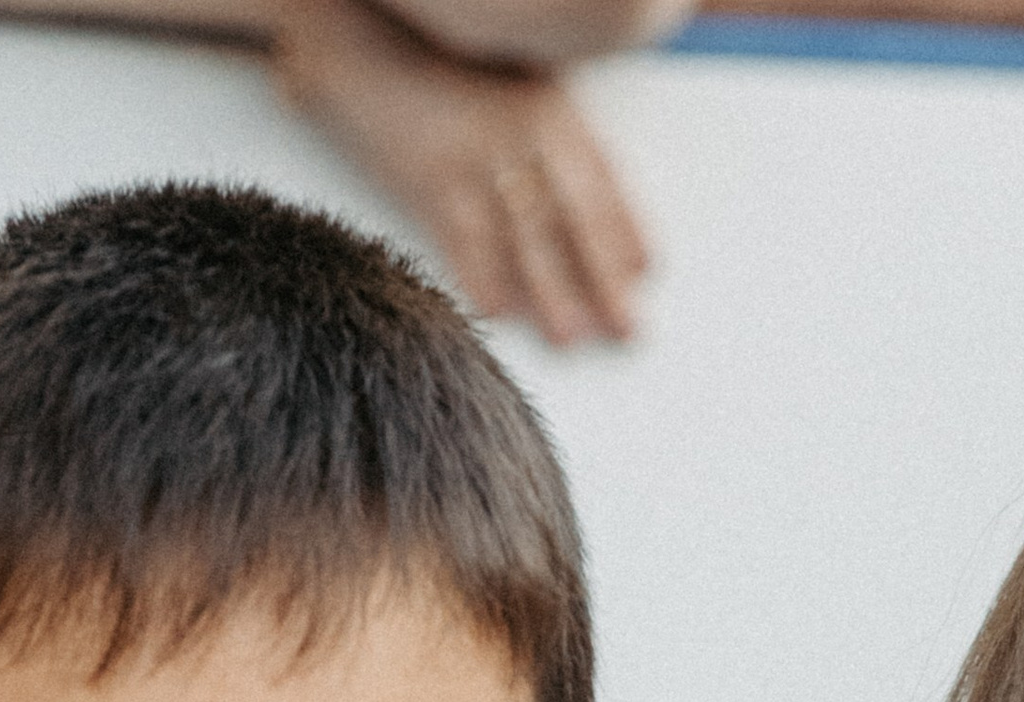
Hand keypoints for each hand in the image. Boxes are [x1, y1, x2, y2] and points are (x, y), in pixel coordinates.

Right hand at [272, 0, 649, 345]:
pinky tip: (497, 312)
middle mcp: (522, 136)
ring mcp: (477, 160)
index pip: (603, 184)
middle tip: (628, 329)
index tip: (649, 274)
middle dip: (603, 281)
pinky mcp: (431, 180)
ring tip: (569, 337)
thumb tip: (591, 202)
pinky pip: (463, 242)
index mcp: (554, 112)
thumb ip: (558, 135)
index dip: (628, 233)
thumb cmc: (452, 67)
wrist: (374, 43)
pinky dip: (479, 279)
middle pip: (573, 221)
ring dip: (548, 294)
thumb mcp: (521, 84)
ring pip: (524, 239)